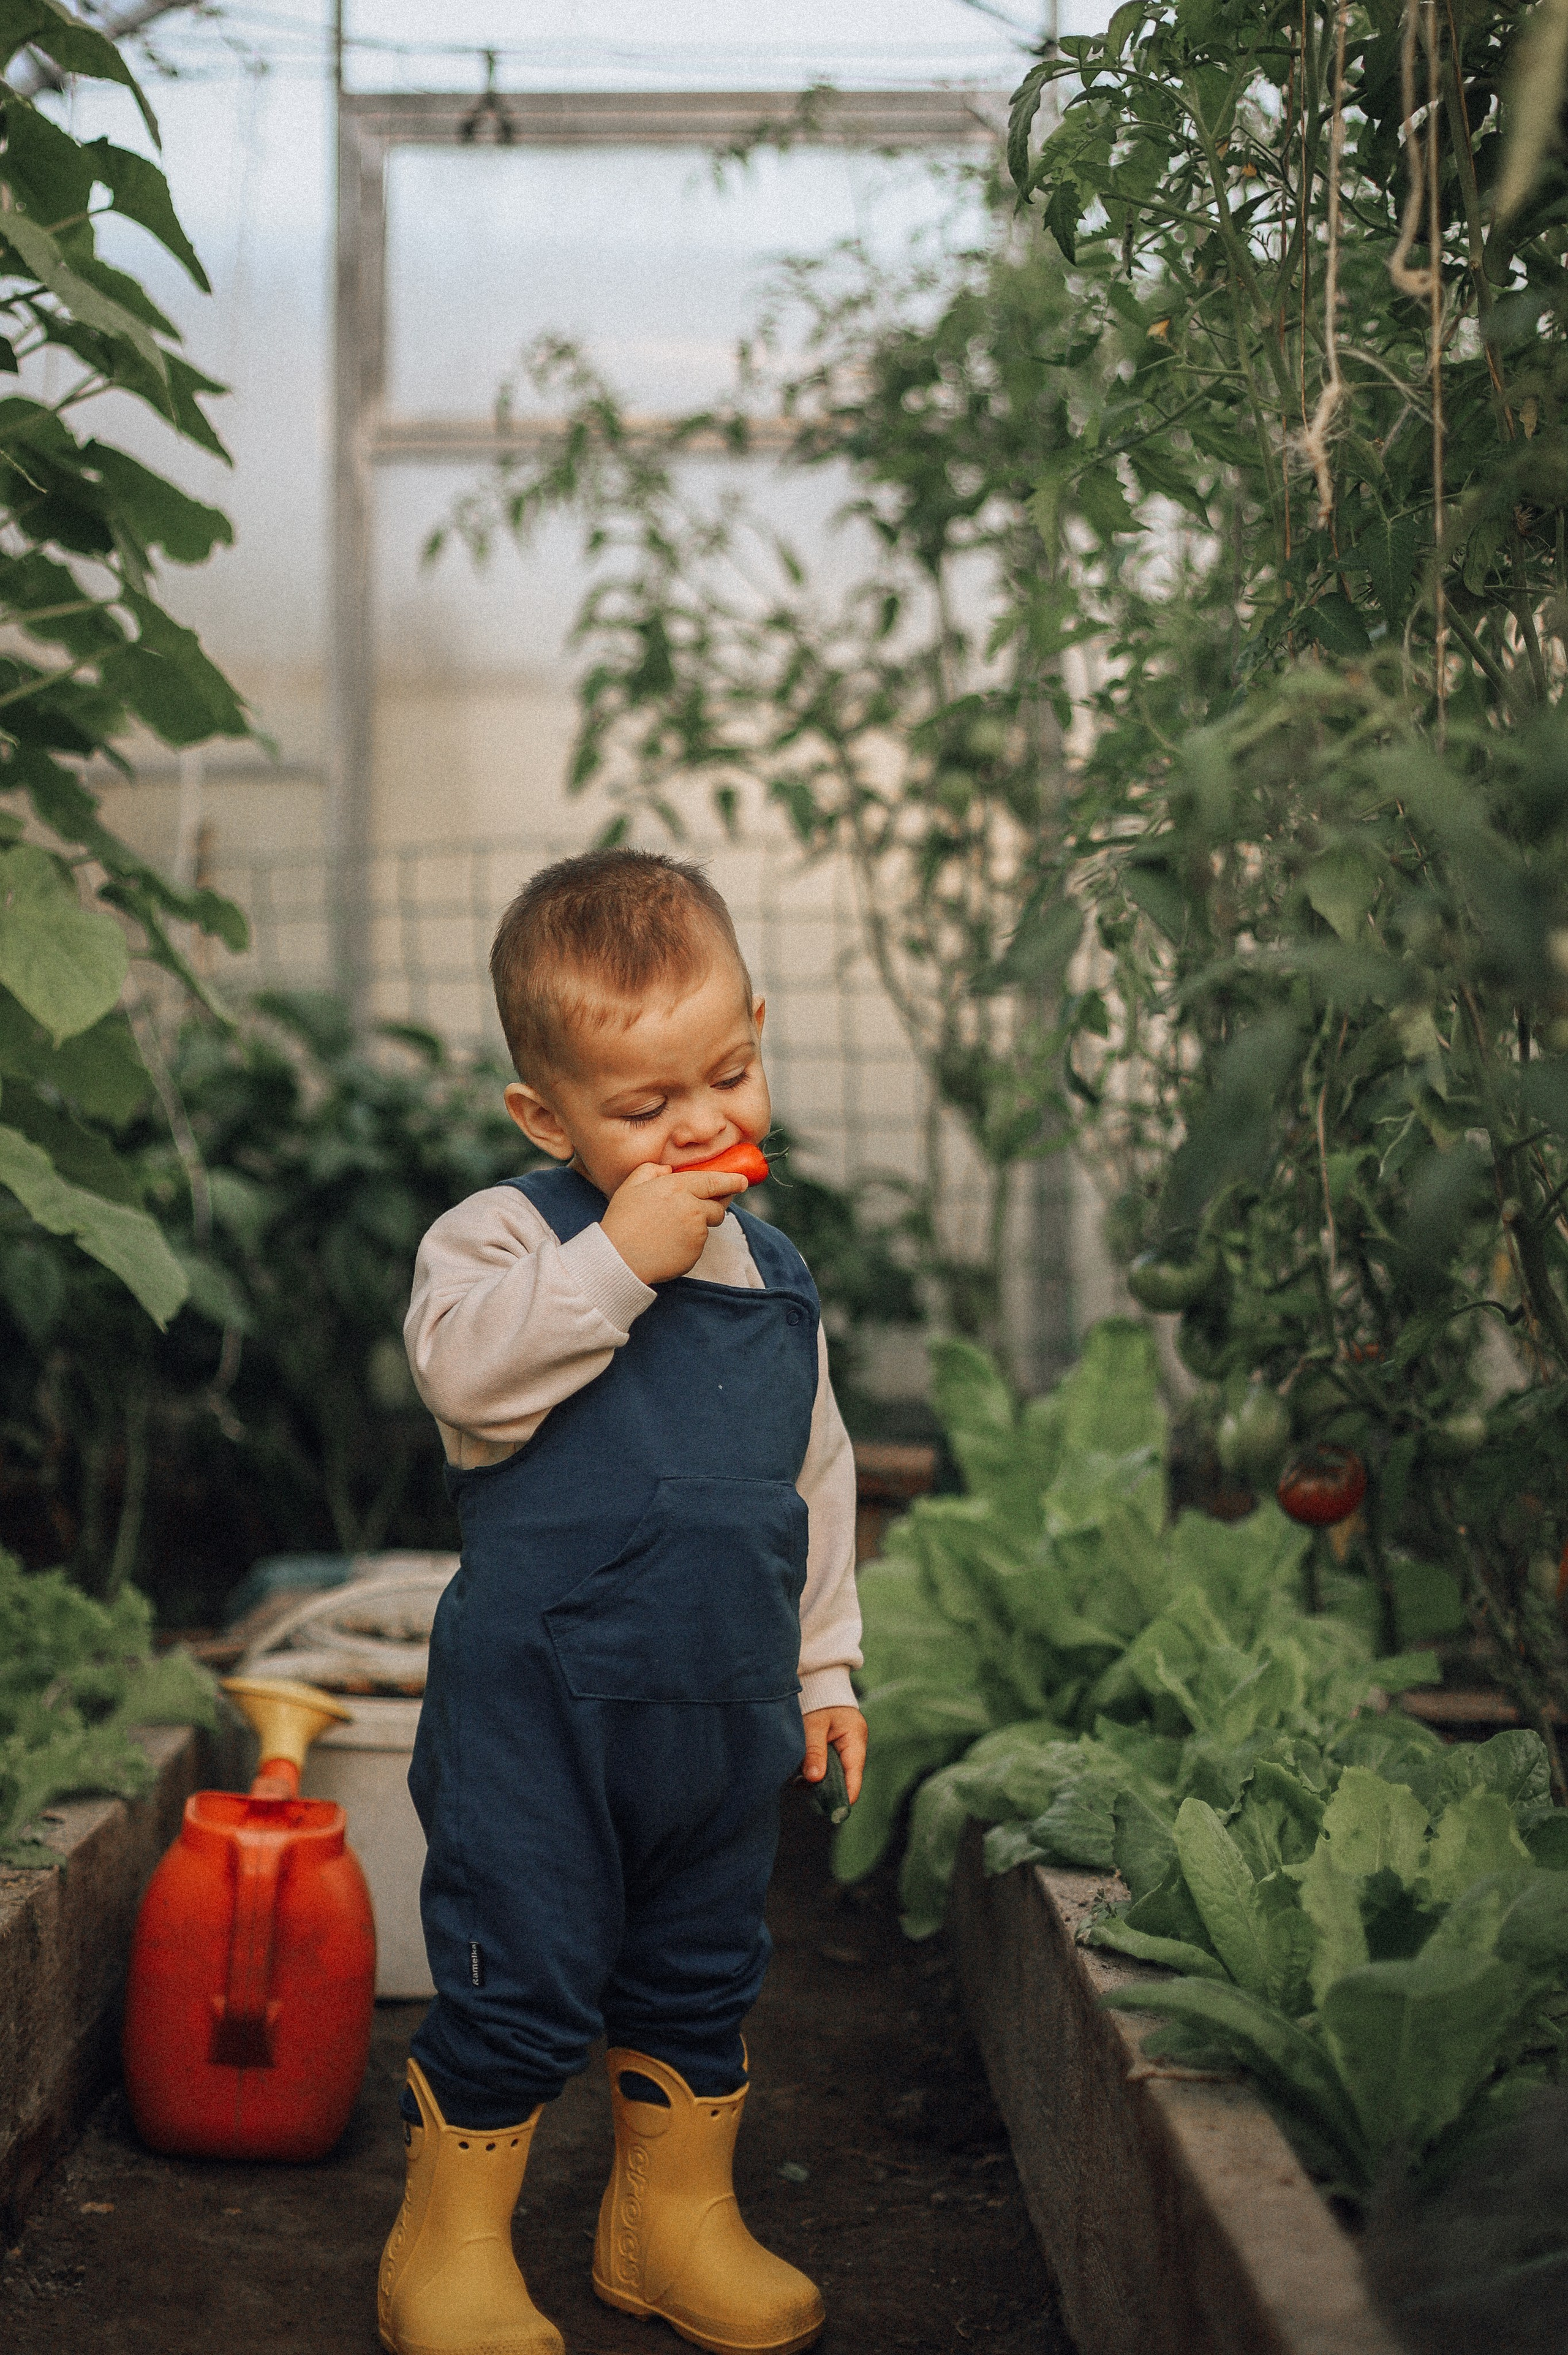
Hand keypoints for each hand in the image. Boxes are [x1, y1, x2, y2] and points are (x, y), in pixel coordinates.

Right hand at [601, 1160, 747, 1285]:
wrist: (619, 1258)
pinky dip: (690, 1243)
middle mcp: (691, 1206)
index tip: (743, 1181)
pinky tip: (669, 1244)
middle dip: (714, 1207)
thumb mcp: (631, 1186)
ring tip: (671, 1230)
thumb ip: (651, 1171)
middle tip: (701, 1210)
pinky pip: (699, 1243)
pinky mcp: (696, 1250)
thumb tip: (668, 1171)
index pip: (713, 1181)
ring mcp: (696, 1230)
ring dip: (698, 1226)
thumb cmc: (622, 1222)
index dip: (732, 1180)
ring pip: (708, 1225)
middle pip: (718, 1206)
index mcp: (676, 1187)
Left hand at [800, 1705, 866, 1805]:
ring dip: (818, 1778)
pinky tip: (799, 1775)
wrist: (819, 1684)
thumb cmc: (819, 1701)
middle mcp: (852, 1747)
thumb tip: (814, 1779)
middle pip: (844, 1776)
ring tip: (799, 1781)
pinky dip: (814, 1771)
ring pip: (833, 1773)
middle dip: (827, 1786)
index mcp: (855, 1739)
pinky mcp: (833, 1749)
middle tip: (808, 1794)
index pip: (855, 1772)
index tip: (837, 1811)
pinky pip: (826, 1767)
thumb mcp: (814, 1724)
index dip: (847, 1793)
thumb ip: (814, 1750)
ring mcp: (843, 1749)